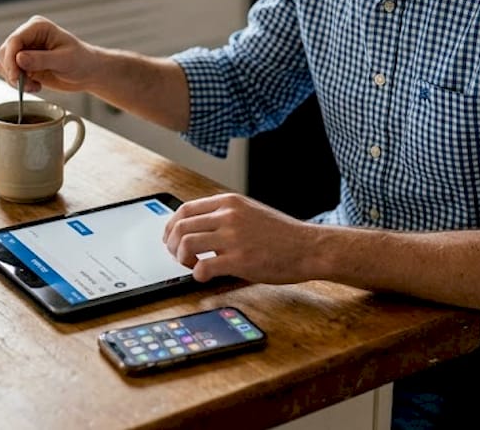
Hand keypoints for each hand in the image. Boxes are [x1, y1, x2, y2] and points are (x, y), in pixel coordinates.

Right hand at [0, 15, 99, 94]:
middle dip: (13, 71)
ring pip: (3, 64)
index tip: (16, 77)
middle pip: (5, 52)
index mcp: (38, 27)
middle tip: (28, 85)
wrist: (88, 73)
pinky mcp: (23, 64)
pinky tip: (35, 86)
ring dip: (15, 79)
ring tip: (34, 86)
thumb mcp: (64, 60)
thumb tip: (18, 59)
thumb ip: (41, 60)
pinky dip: (18, 84)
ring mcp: (24, 50)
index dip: (11, 59)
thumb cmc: (82, 61)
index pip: (14, 40)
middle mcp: (28, 36)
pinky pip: (9, 73)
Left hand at [163, 193, 316, 283]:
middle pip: (180, 226)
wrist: (309, 247)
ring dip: (181, 259)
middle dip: (171, 244)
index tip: (170, 238)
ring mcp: (233, 237)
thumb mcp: (251, 211)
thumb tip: (198, 227)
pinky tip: (205, 277)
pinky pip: (203, 267)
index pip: (185, 209)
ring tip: (192, 265)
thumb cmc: (282, 234)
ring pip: (186, 244)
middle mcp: (228, 216)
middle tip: (177, 256)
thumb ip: (225, 215)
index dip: (171, 226)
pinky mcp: (239, 260)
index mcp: (229, 202)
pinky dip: (197, 274)